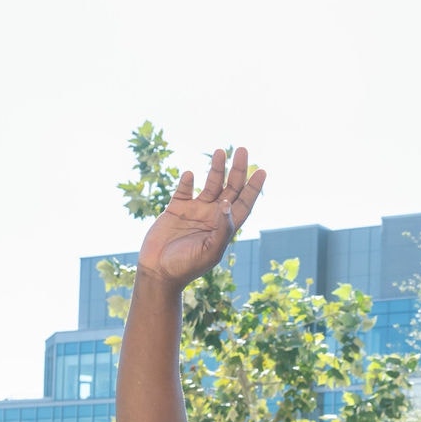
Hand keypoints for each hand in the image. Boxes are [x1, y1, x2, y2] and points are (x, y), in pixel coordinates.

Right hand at [135, 147, 266, 288]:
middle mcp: (212, 216)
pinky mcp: (175, 209)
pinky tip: (190, 174)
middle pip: (230, 188)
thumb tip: (228, 203)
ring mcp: (194, 211)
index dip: (254, 188)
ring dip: (216, 169)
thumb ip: (222, 229)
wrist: (158, 272)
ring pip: (209, 184)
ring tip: (220, 151)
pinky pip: (184, 190)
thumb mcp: (210, 251)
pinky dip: (187, 181)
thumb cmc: (187, 267)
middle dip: (237, 170)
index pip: (244, 203)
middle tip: (242, 149)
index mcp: (224, 227)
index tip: (262, 170)